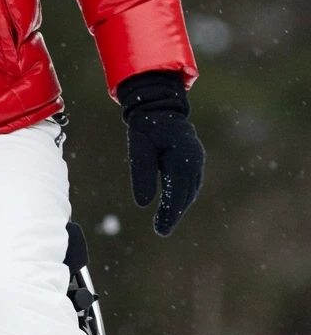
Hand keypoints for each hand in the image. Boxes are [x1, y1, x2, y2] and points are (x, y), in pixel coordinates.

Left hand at [117, 72, 204, 236]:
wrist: (158, 104)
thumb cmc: (145, 125)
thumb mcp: (138, 149)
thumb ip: (141, 174)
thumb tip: (144, 204)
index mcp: (181, 158)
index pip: (177, 194)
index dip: (169, 214)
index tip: (161, 230)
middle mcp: (194, 160)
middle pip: (186, 195)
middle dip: (175, 214)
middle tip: (162, 230)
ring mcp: (197, 159)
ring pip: (191, 190)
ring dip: (180, 206)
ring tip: (166, 222)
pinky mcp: (194, 158)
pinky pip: (191, 182)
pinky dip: (183, 195)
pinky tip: (173, 205)